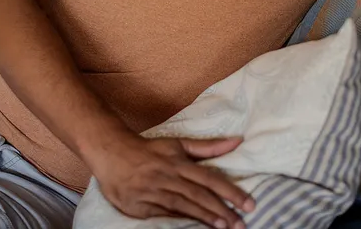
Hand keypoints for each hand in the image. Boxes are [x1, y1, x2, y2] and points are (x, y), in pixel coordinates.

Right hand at [91, 134, 254, 228]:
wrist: (111, 153)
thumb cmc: (149, 150)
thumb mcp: (178, 144)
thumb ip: (209, 147)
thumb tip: (238, 141)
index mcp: (179, 162)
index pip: (210, 178)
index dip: (230, 192)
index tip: (248, 203)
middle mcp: (168, 177)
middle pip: (200, 195)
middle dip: (222, 210)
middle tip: (242, 223)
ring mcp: (153, 192)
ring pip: (183, 206)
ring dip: (205, 217)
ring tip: (224, 227)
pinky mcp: (140, 207)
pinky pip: (165, 215)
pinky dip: (181, 221)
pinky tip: (196, 228)